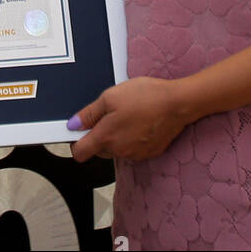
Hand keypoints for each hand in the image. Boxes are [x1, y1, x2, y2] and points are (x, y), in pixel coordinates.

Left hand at [68, 77, 191, 162]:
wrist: (177, 103)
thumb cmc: (145, 96)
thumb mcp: (110, 97)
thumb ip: (89, 114)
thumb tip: (73, 125)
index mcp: (106, 137)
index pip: (80, 153)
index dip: (76, 142)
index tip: (79, 130)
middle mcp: (119, 151)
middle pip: (98, 150)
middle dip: (99, 135)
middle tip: (109, 113)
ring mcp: (135, 154)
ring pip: (116, 149)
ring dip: (116, 136)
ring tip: (128, 114)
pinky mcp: (149, 153)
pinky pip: (132, 148)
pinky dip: (132, 138)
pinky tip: (140, 121)